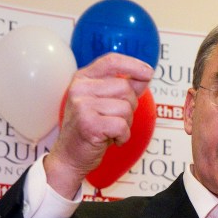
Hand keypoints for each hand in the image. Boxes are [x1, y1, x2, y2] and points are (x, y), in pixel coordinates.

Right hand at [44, 53, 153, 197]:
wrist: (69, 156)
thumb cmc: (89, 129)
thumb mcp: (104, 103)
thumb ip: (123, 89)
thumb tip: (144, 76)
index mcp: (83, 79)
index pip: (111, 61)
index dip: (134, 65)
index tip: (148, 72)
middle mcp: (80, 88)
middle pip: (125, 87)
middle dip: (130, 106)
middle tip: (116, 119)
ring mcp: (82, 105)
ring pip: (126, 108)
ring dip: (126, 123)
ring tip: (111, 130)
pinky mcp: (89, 124)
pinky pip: (122, 125)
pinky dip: (123, 136)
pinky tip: (111, 139)